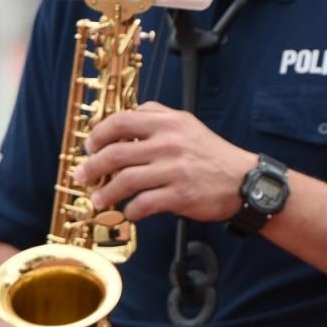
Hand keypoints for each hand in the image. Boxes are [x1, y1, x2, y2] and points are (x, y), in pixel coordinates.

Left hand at [76, 101, 255, 222]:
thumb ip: (157, 115)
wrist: (244, 181)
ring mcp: (174, 170)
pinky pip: (143, 204)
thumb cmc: (212, 154)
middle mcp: (169, 144)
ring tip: (98, 199)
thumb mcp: (187, 123)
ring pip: (124, 181)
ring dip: (105, 193)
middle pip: (115, 154)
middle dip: (92, 167)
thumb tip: (124, 117)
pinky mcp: (180, 195)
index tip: (90, 147)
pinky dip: (131, 210)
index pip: (120, 121)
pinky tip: (129, 211)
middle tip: (83, 176)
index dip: (98, 135)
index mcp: (168, 123)